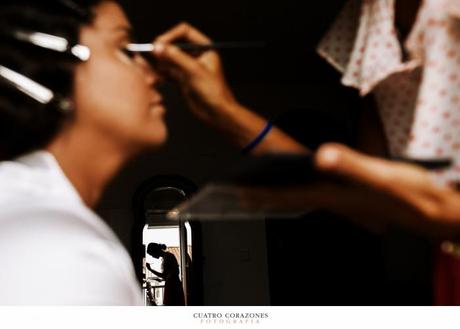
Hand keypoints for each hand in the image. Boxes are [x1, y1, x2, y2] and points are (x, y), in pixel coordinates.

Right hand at [152, 22, 237, 124]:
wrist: (216, 113)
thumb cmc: (214, 92)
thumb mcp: (194, 70)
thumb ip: (176, 57)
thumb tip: (158, 47)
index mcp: (205, 48)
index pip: (185, 32)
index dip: (171, 35)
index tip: (159, 43)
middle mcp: (196, 55)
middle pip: (174, 44)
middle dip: (164, 50)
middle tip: (154, 55)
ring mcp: (188, 67)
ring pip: (169, 58)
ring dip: (161, 62)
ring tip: (158, 69)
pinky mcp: (182, 79)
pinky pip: (168, 71)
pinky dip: (162, 72)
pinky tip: (161, 77)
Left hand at [241, 143, 459, 237]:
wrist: (432, 209)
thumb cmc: (409, 194)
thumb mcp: (380, 176)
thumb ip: (349, 165)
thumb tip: (320, 156)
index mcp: (332, 194)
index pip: (289, 195)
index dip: (263, 194)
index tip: (242, 193)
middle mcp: (332, 198)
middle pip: (291, 198)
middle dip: (266, 197)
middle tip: (244, 196)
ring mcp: (342, 198)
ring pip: (302, 196)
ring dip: (282, 195)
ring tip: (265, 193)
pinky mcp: (351, 195)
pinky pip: (318, 194)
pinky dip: (303, 190)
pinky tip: (304, 186)